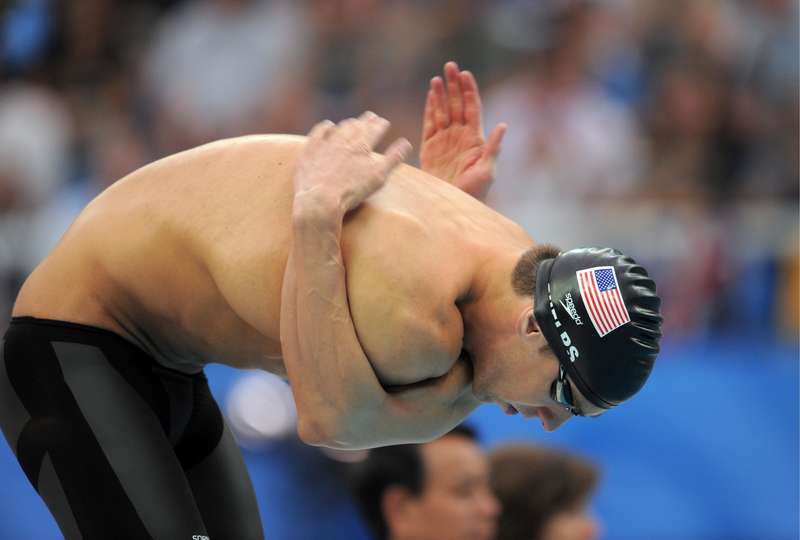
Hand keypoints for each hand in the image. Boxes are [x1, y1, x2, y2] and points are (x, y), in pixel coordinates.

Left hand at [294, 112, 411, 212]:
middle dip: (365, 121)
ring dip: (348, 124)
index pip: (373, 132)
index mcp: (361, 149)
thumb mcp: (377, 178)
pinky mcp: (309, 154)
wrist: (320, 200)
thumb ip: (393, 159)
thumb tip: (406, 143)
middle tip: (371, 116)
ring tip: (353, 121)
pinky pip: (317, 135)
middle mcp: (343, 143)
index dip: (379, 126)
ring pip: (339, 130)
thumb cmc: (351, 192)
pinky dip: (324, 128)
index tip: (384, 121)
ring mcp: (325, 147)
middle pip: (356, 128)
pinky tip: (328, 125)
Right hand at [420, 62, 505, 200]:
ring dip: (440, 94)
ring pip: (443, 111)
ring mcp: (445, 141)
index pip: (472, 108)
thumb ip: (493, 148)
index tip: (465, 74)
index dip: (469, 90)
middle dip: (454, 85)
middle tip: (450, 66)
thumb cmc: (474, 193)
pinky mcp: (430, 149)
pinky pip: (430, 124)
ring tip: (437, 78)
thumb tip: (503, 125)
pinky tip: (430, 96)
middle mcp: (460, 136)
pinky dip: (430, 109)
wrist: (452, 207)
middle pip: (457, 104)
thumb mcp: (487, 172)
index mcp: (475, 139)